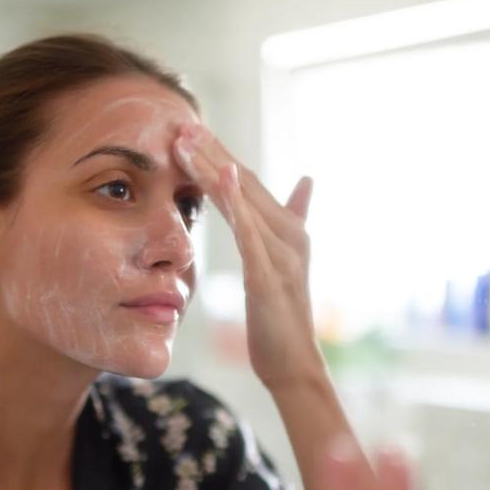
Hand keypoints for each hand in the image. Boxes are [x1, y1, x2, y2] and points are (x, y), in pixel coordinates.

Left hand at [173, 124, 320, 389]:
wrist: (294, 365)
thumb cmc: (281, 317)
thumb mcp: (283, 263)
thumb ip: (293, 217)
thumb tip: (308, 179)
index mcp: (287, 229)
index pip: (248, 183)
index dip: (220, 155)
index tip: (191, 130)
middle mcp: (287, 234)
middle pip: (245, 184)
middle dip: (212, 152)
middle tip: (181, 124)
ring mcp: (281, 254)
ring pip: (243, 202)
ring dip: (214, 168)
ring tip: (187, 142)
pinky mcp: (269, 276)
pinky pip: (251, 234)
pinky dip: (238, 205)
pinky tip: (224, 178)